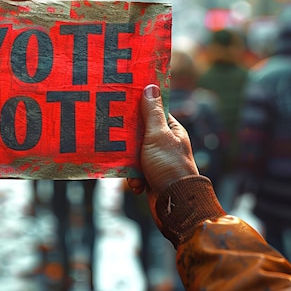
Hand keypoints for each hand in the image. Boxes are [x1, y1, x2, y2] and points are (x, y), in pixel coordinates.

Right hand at [127, 85, 198, 218]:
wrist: (175, 204)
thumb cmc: (169, 166)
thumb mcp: (158, 135)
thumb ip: (152, 113)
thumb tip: (151, 86)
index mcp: (171, 130)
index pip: (152, 112)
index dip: (138, 108)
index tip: (120, 103)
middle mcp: (165, 144)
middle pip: (139, 133)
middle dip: (128, 141)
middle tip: (114, 138)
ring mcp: (157, 161)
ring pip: (133, 154)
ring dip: (130, 165)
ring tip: (133, 172)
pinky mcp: (150, 177)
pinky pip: (134, 172)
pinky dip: (133, 179)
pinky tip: (137, 186)